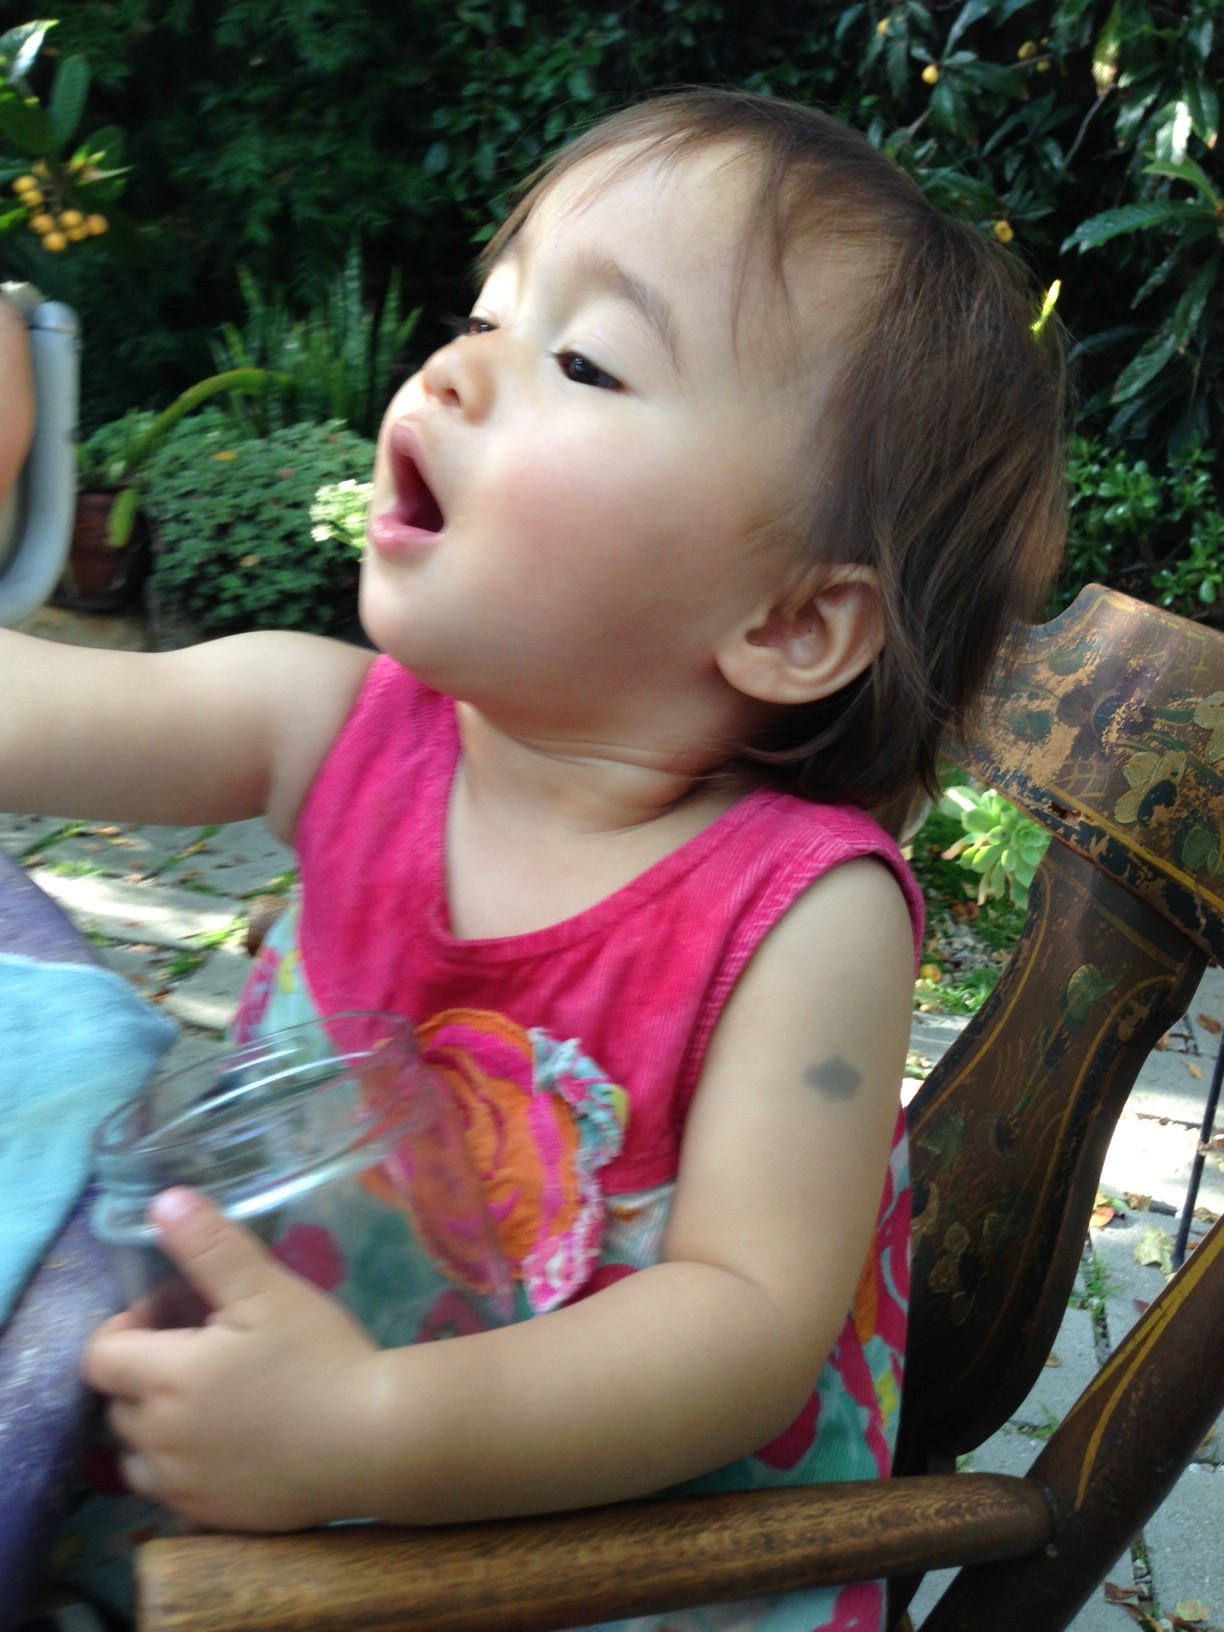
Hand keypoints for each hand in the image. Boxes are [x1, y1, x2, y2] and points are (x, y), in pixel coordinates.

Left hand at [85, 1187, 383, 1530]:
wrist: (375, 1441)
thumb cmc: (319, 1357)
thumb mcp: (267, 1289)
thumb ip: (209, 1245)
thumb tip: (163, 1200)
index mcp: (166, 1380)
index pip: (99, 1356)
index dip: (127, 1326)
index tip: (176, 1311)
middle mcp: (160, 1441)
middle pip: (116, 1403)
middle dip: (145, 1370)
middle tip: (203, 1347)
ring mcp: (183, 1487)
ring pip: (136, 1454)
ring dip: (155, 1424)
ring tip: (209, 1399)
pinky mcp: (210, 1518)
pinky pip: (170, 1491)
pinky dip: (181, 1466)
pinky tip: (229, 1442)